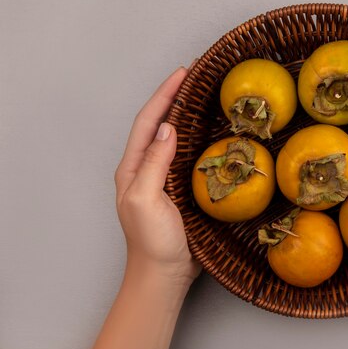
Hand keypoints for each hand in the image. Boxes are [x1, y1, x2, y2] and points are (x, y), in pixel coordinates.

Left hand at [114, 67, 200, 286]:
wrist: (164, 275)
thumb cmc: (152, 242)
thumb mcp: (146, 199)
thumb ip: (154, 163)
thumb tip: (167, 128)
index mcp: (133, 168)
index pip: (148, 122)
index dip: (164, 96)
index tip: (183, 73)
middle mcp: (146, 168)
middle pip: (159, 124)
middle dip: (174, 97)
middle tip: (196, 76)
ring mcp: (164, 179)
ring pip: (174, 138)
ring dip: (187, 115)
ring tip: (204, 95)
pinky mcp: (181, 189)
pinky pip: (189, 156)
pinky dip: (199, 138)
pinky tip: (212, 133)